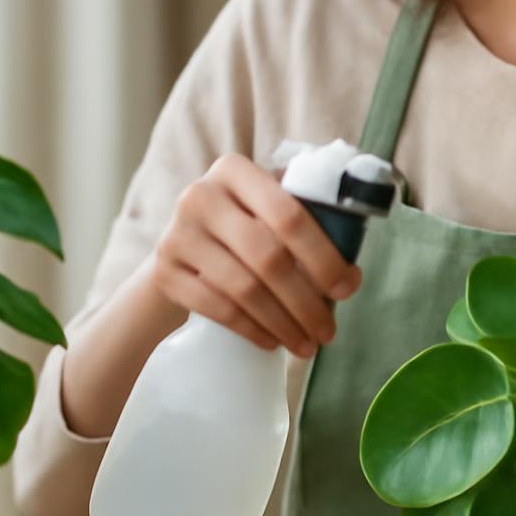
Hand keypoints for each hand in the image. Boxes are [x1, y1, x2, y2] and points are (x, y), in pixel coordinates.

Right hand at [150, 154, 361, 353]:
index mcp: (236, 170)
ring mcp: (177, 234)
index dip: (324, 256)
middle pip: (268, 256)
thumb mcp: (267, 210)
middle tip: (329, 331)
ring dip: (283, 323)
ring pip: (244, 288)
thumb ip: (308, 223)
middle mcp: (201, 195)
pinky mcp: (165, 272)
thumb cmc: (242, 229)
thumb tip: (350, 274)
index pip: (290, 214)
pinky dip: (251, 329)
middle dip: (306, 301)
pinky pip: (217, 308)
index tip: (347, 289)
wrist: (180, 250)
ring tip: (307, 345)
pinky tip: (273, 342)